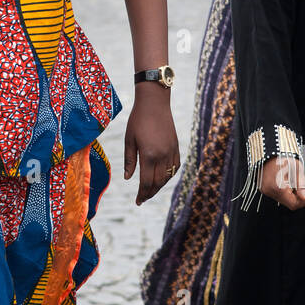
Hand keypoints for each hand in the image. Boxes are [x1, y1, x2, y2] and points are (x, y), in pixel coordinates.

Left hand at [123, 87, 179, 204]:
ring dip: (159, 186)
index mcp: (149, 155)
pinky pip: (175, 167)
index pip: (146, 182)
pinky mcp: (176, 146)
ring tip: (150, 190)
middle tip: (142, 199)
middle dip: (150, 193)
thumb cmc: (138, 120)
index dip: (142, 194)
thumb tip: (128, 179)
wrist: (154, 103)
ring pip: (168, 177)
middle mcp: (162, 156)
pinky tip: (162, 177)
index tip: (138, 201)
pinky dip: (169, 175)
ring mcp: (171, 151)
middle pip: (158, 183)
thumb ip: (129, 160)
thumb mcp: (129, 140)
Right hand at [259, 155, 304, 209]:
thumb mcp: (297, 170)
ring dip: (292, 192)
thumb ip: (303, 187)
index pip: (293, 204)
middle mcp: (269, 191)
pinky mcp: (263, 187)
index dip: (304, 202)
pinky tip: (289, 180)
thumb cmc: (283, 157)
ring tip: (296, 178)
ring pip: (283, 199)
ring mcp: (265, 190)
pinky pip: (277, 194)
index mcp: (277, 187)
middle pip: (288, 202)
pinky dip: (285, 190)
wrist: (268, 149)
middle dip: (299, 195)